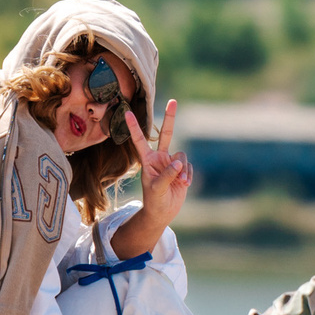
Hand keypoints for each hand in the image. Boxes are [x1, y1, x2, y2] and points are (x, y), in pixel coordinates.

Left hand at [122, 99, 190, 231]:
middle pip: (165, 134)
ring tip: (180, 183)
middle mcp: (159, 158)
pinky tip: (185, 185)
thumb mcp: (156, 189)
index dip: (133, 127)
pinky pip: (188, 166)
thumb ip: (166, 175)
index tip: (126, 112)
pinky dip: (188, 175)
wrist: (163, 213)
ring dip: (183, 169)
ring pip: (182, 155)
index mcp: (147, 160)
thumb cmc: (154, 201)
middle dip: (170, 117)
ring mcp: (171, 162)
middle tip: (173, 101)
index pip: (140, 140)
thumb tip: (178, 163)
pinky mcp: (182, 169)